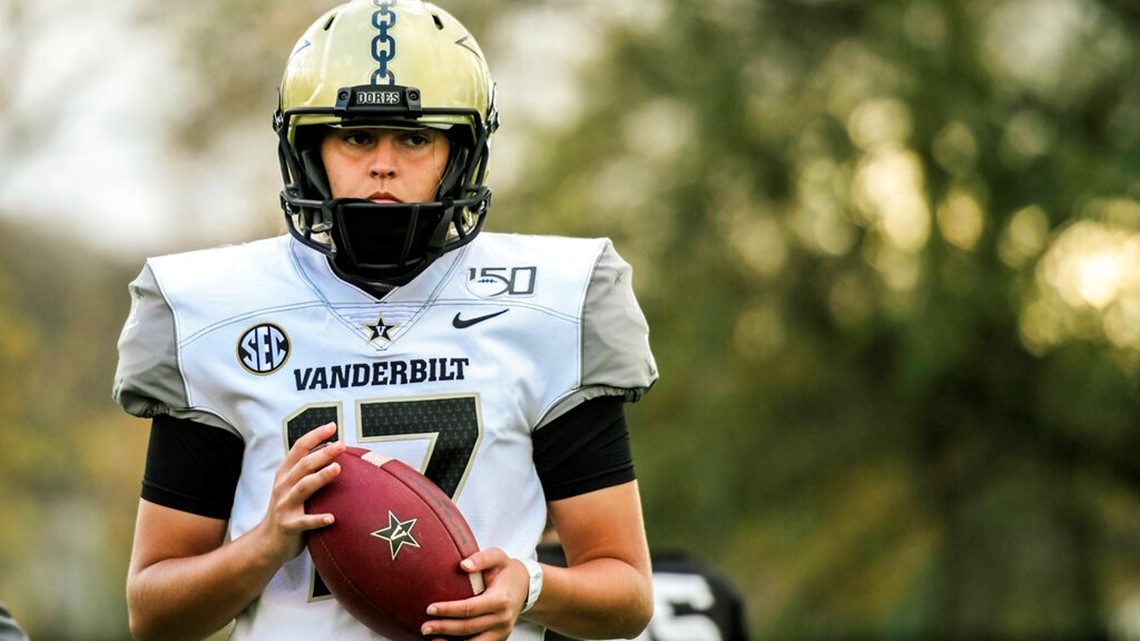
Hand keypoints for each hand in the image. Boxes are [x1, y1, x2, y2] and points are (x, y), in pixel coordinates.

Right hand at [253, 422, 344, 566]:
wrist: (266, 543)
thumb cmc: (287, 510)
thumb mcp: (292, 486)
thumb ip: (307, 470)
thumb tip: (333, 449)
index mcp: (285, 474)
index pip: (299, 448)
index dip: (315, 435)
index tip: (333, 425)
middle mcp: (283, 486)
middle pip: (303, 464)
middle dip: (322, 453)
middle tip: (341, 445)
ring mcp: (284, 505)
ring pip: (303, 487)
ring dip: (320, 477)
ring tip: (337, 469)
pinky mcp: (288, 525)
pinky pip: (304, 522)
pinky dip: (317, 519)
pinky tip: (332, 518)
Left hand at [421, 548, 530, 640]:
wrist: (526, 586)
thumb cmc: (507, 570)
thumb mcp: (498, 557)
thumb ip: (481, 558)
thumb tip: (463, 565)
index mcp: (501, 599)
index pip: (470, 608)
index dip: (449, 610)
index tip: (430, 608)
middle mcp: (503, 619)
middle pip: (469, 628)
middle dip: (444, 628)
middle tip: (424, 627)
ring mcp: (502, 631)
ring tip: (431, 639)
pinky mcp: (500, 638)